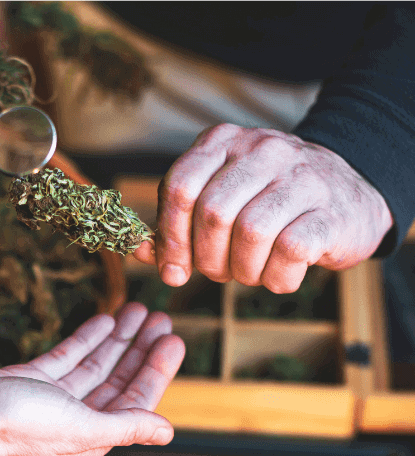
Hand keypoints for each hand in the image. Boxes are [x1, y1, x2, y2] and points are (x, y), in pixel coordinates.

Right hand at [0, 303, 184, 455]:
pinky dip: (87, 339)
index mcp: (88, 441)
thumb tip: (167, 432)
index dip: (155, 372)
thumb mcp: (80, 427)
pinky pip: (67, 357)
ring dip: (118, 340)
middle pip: (117, 383)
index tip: (173, 340)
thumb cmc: (16, 425)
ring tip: (138, 310)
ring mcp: (50, 401)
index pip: (133, 404)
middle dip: (140, 352)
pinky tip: (104, 319)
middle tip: (162, 320)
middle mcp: (73, 422)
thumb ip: (125, 426)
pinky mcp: (30, 381)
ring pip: (94, 367)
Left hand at [133, 124, 393, 292]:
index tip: (172, 269)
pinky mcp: (331, 210)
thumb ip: (178, 222)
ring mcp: (301, 176)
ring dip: (242, 270)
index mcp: (224, 141)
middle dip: (206, 258)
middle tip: (217, 272)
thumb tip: (140, 252)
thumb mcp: (220, 198)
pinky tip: (279, 275)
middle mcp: (264, 149)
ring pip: (251, 232)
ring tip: (249, 273)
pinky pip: (290, 250)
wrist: (350, 198)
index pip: (180, 185)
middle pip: (212, 212)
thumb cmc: (269, 205)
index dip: (169, 235)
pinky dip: (276, 277)